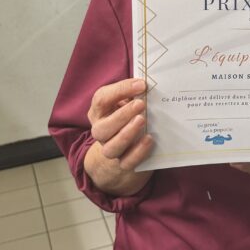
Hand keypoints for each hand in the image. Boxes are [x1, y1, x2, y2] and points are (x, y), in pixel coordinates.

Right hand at [84, 77, 153, 196]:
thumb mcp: (127, 101)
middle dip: (122, 115)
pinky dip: (138, 152)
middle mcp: (100, 132)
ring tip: (142, 120)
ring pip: (111, 148)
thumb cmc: (128, 116)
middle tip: (141, 104)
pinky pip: (127, 162)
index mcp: (99, 112)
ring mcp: (110, 149)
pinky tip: (149, 139)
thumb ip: (133, 93)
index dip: (120, 90)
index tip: (141, 85)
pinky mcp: (123, 164)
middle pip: (102, 128)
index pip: (101, 99)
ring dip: (127, 134)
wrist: (125, 149)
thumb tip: (146, 85)